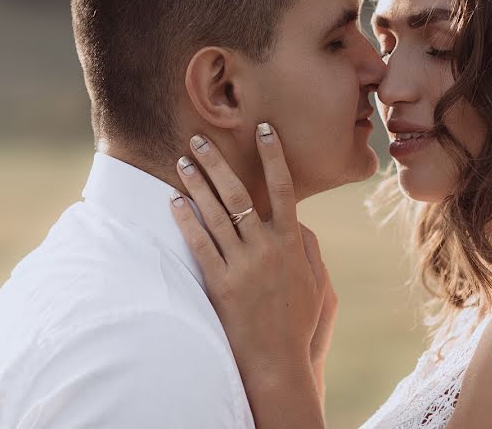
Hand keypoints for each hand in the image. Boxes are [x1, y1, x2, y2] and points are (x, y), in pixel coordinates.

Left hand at [170, 122, 331, 427]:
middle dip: (218, 162)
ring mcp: (243, 265)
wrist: (277, 362)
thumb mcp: (317, 283)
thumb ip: (308, 248)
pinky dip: (187, 221)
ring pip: (216, 214)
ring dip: (197, 184)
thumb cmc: (298, 322)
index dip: (273, 155)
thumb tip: (297, 221)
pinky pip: (200, 245)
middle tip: (199, 137)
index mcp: (291, 242)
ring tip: (182, 161)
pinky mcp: (220, 283)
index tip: (263, 128)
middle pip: (239, 193)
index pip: (282, 188)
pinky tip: (174, 202)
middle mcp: (266, 247)